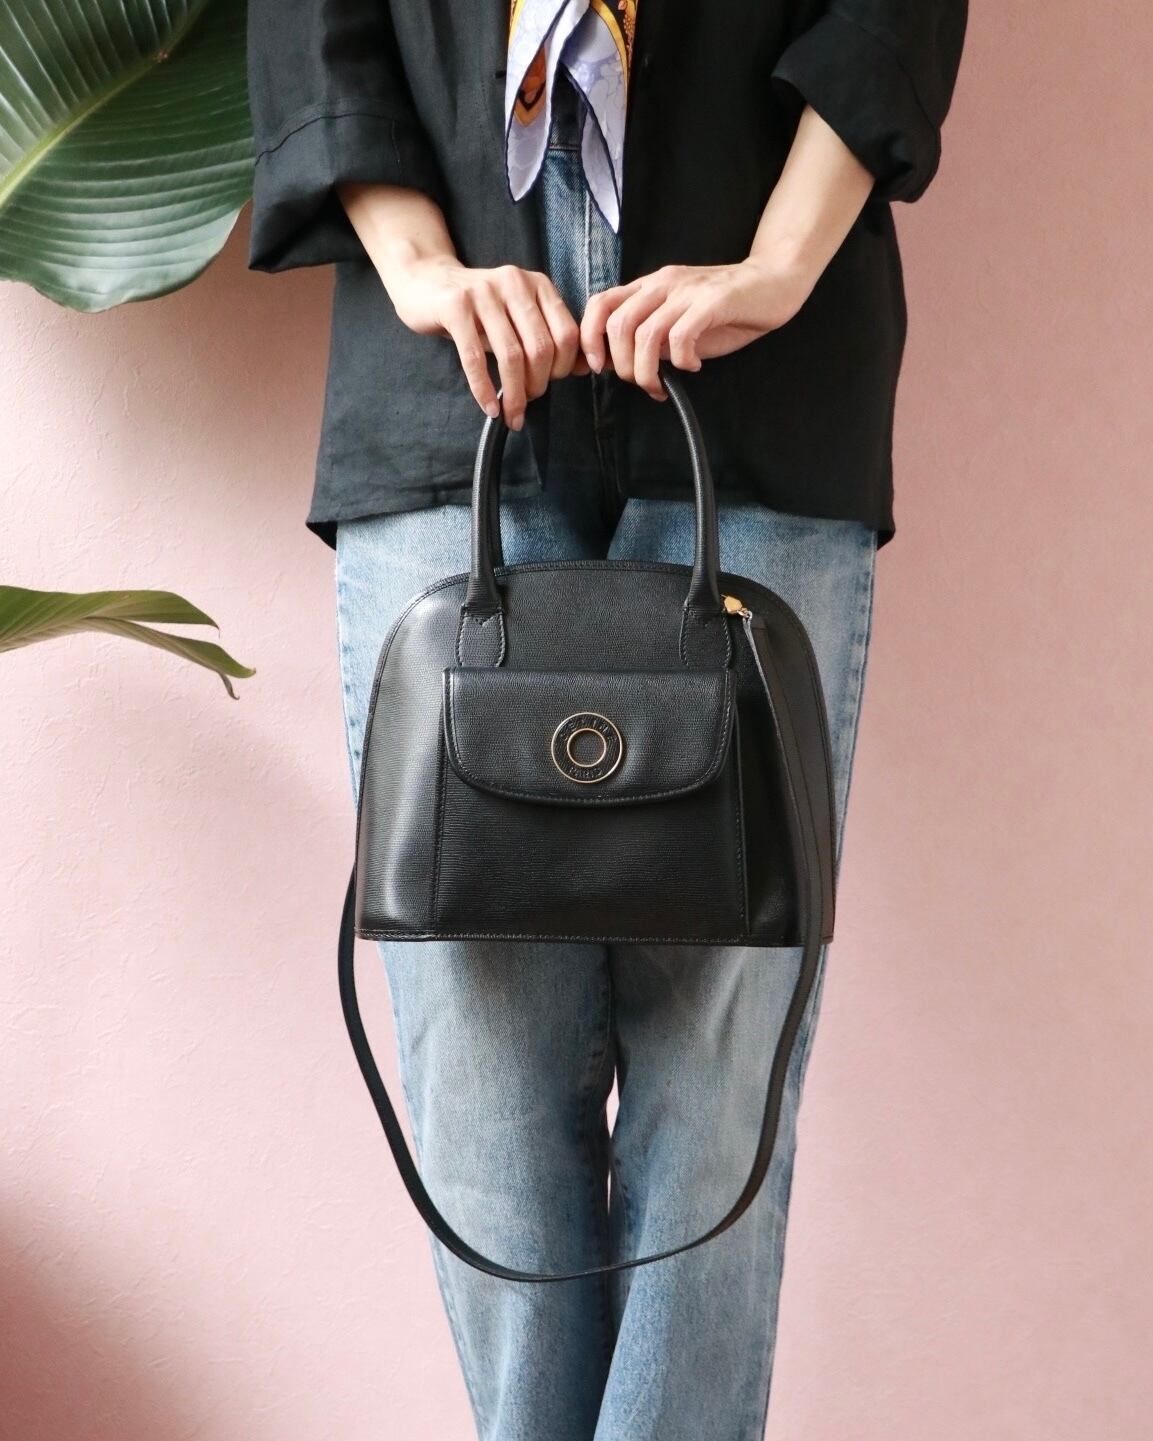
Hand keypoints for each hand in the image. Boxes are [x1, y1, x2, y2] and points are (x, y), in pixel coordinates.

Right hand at [386, 256, 588, 428]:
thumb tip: (584, 368)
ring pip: (511, 355)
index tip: (549, 386)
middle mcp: (514, 283)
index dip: (562, 369)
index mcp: (537, 285)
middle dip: (538, 385)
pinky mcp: (455, 306)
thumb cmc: (476, 308)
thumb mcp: (516, 315)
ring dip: (514, 394)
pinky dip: (484, 389)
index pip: (566, 334)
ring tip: (511, 414)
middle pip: (541, 348)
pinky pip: (474, 358)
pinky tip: (490, 408)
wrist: (424, 280)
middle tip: (527, 404)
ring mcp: (483, 293)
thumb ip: (547, 336)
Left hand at [579, 254, 818, 400]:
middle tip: (642, 384)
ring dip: (647, 371)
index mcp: (649, 287)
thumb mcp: (680, 322)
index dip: (590, 338)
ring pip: (644, 334)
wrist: (774, 282)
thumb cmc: (727, 309)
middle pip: (618, 324)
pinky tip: (693, 366)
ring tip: (662, 385)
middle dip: (622, 366)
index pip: (600, 303)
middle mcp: (663, 283)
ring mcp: (687, 291)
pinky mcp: (713, 301)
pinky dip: (681, 361)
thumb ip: (653, 338)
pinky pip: (680, 336)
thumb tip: (625, 365)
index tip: (599, 368)